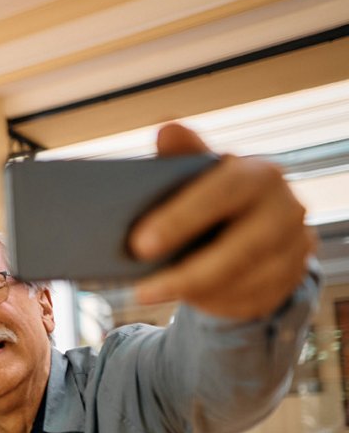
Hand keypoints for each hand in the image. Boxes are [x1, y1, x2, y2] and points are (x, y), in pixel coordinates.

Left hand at [129, 123, 312, 319]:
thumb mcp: (198, 175)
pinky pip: (251, 300)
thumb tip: (167, 128)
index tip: (138, 245)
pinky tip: (184, 300)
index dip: (181, 219)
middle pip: (241, 248)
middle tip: (141, 289)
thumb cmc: (213, 196)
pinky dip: (214, 303)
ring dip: (195, 292)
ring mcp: (295, 246)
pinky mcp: (291, 277)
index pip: (225, 192)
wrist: (253, 225)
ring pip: (244, 280)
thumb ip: (182, 156)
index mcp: (260, 174)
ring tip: (150, 294)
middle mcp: (286, 209)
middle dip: (187, 272)